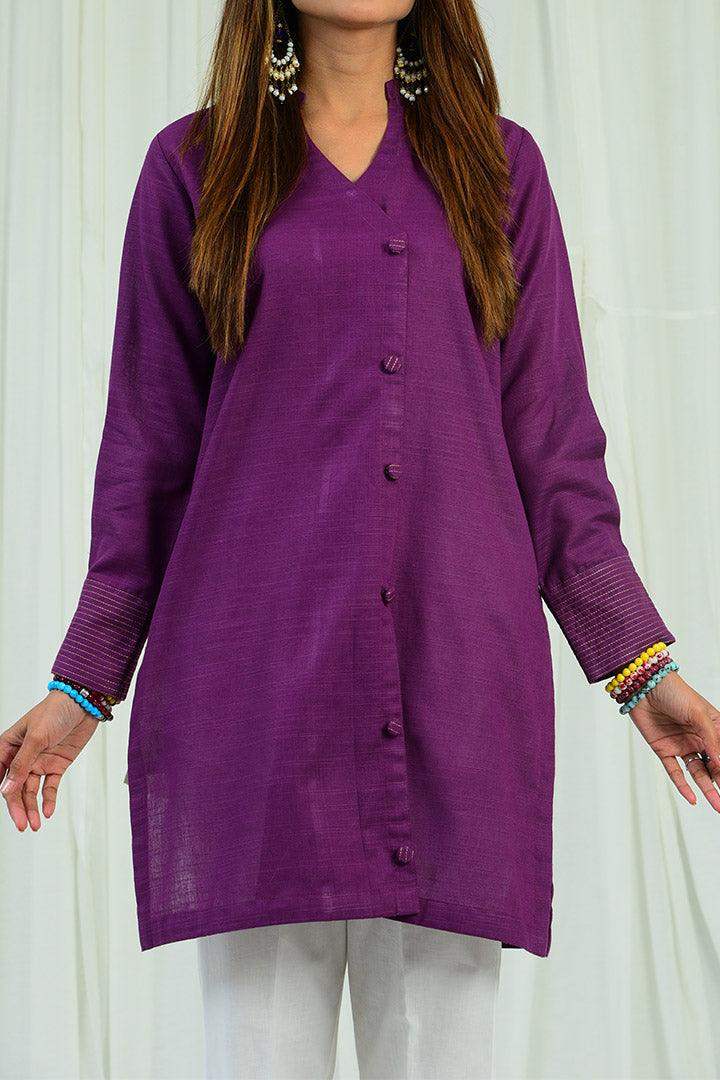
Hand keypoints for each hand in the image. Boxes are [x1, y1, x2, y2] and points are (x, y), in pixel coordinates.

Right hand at [0, 691, 99, 830]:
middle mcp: (22, 756)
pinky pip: (49, 786)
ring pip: (32, 790)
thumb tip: (7, 788)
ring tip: (35, 824)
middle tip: (23, 825)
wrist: (84, 703)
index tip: (10, 813)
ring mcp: (39, 761)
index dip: (5, 794)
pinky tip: (48, 810)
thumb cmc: (55, 711)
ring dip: (33, 807)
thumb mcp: (36, 737)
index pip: (2, 775)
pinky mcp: (56, 764)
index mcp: (9, 746)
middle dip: (19, 807)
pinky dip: (49, 799)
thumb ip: (22, 764)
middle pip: (16, 787)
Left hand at [630, 671, 719, 811]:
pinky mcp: (664, 750)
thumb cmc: (674, 692)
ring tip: (717, 805)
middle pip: (714, 767)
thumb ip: (711, 739)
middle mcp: (699, 739)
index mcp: (713, 728)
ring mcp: (682, 745)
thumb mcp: (698, 714)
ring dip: (707, 789)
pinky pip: (675, 772)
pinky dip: (682, 786)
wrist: (644, 685)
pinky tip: (692, 798)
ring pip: (697, 773)